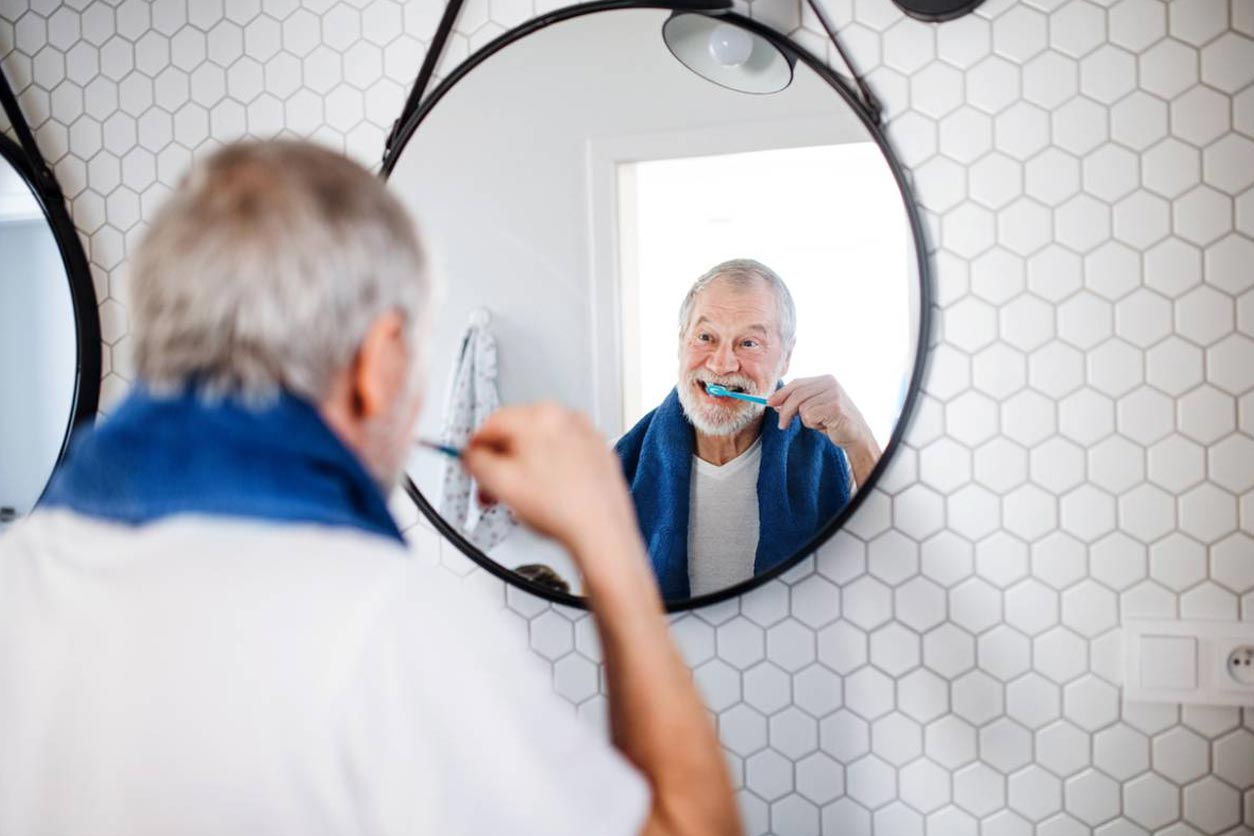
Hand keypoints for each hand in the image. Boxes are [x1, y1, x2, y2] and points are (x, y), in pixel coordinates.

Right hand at [461, 403, 641, 557]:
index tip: (472, 463)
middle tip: (493, 487)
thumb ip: (475, 462)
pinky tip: (549, 494)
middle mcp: (567, 418)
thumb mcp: (500, 484)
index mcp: (540, 416)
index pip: (492, 423)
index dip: (475, 448)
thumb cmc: (562, 510)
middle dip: (501, 461)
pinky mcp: (599, 453)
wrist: (602, 532)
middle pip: (518, 432)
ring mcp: (586, 434)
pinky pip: (565, 455)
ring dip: (525, 466)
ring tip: (521, 495)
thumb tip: (470, 455)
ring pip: (542, 444)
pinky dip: (553, 469)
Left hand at [767, 375, 868, 442]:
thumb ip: (798, 403)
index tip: (769, 403)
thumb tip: (774, 403)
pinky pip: (809, 416)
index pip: (796, 383)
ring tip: (819, 424)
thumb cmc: (833, 422)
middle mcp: (830, 382)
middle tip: (782, 425)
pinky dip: (813, 425)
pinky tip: (825, 426)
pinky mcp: (835, 407)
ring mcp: (834, 393)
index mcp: (825, 379)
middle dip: (785, 410)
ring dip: (806, 420)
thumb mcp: (814, 408)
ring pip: (802, 407)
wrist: (856, 436)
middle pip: (796, 395)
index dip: (781, 394)